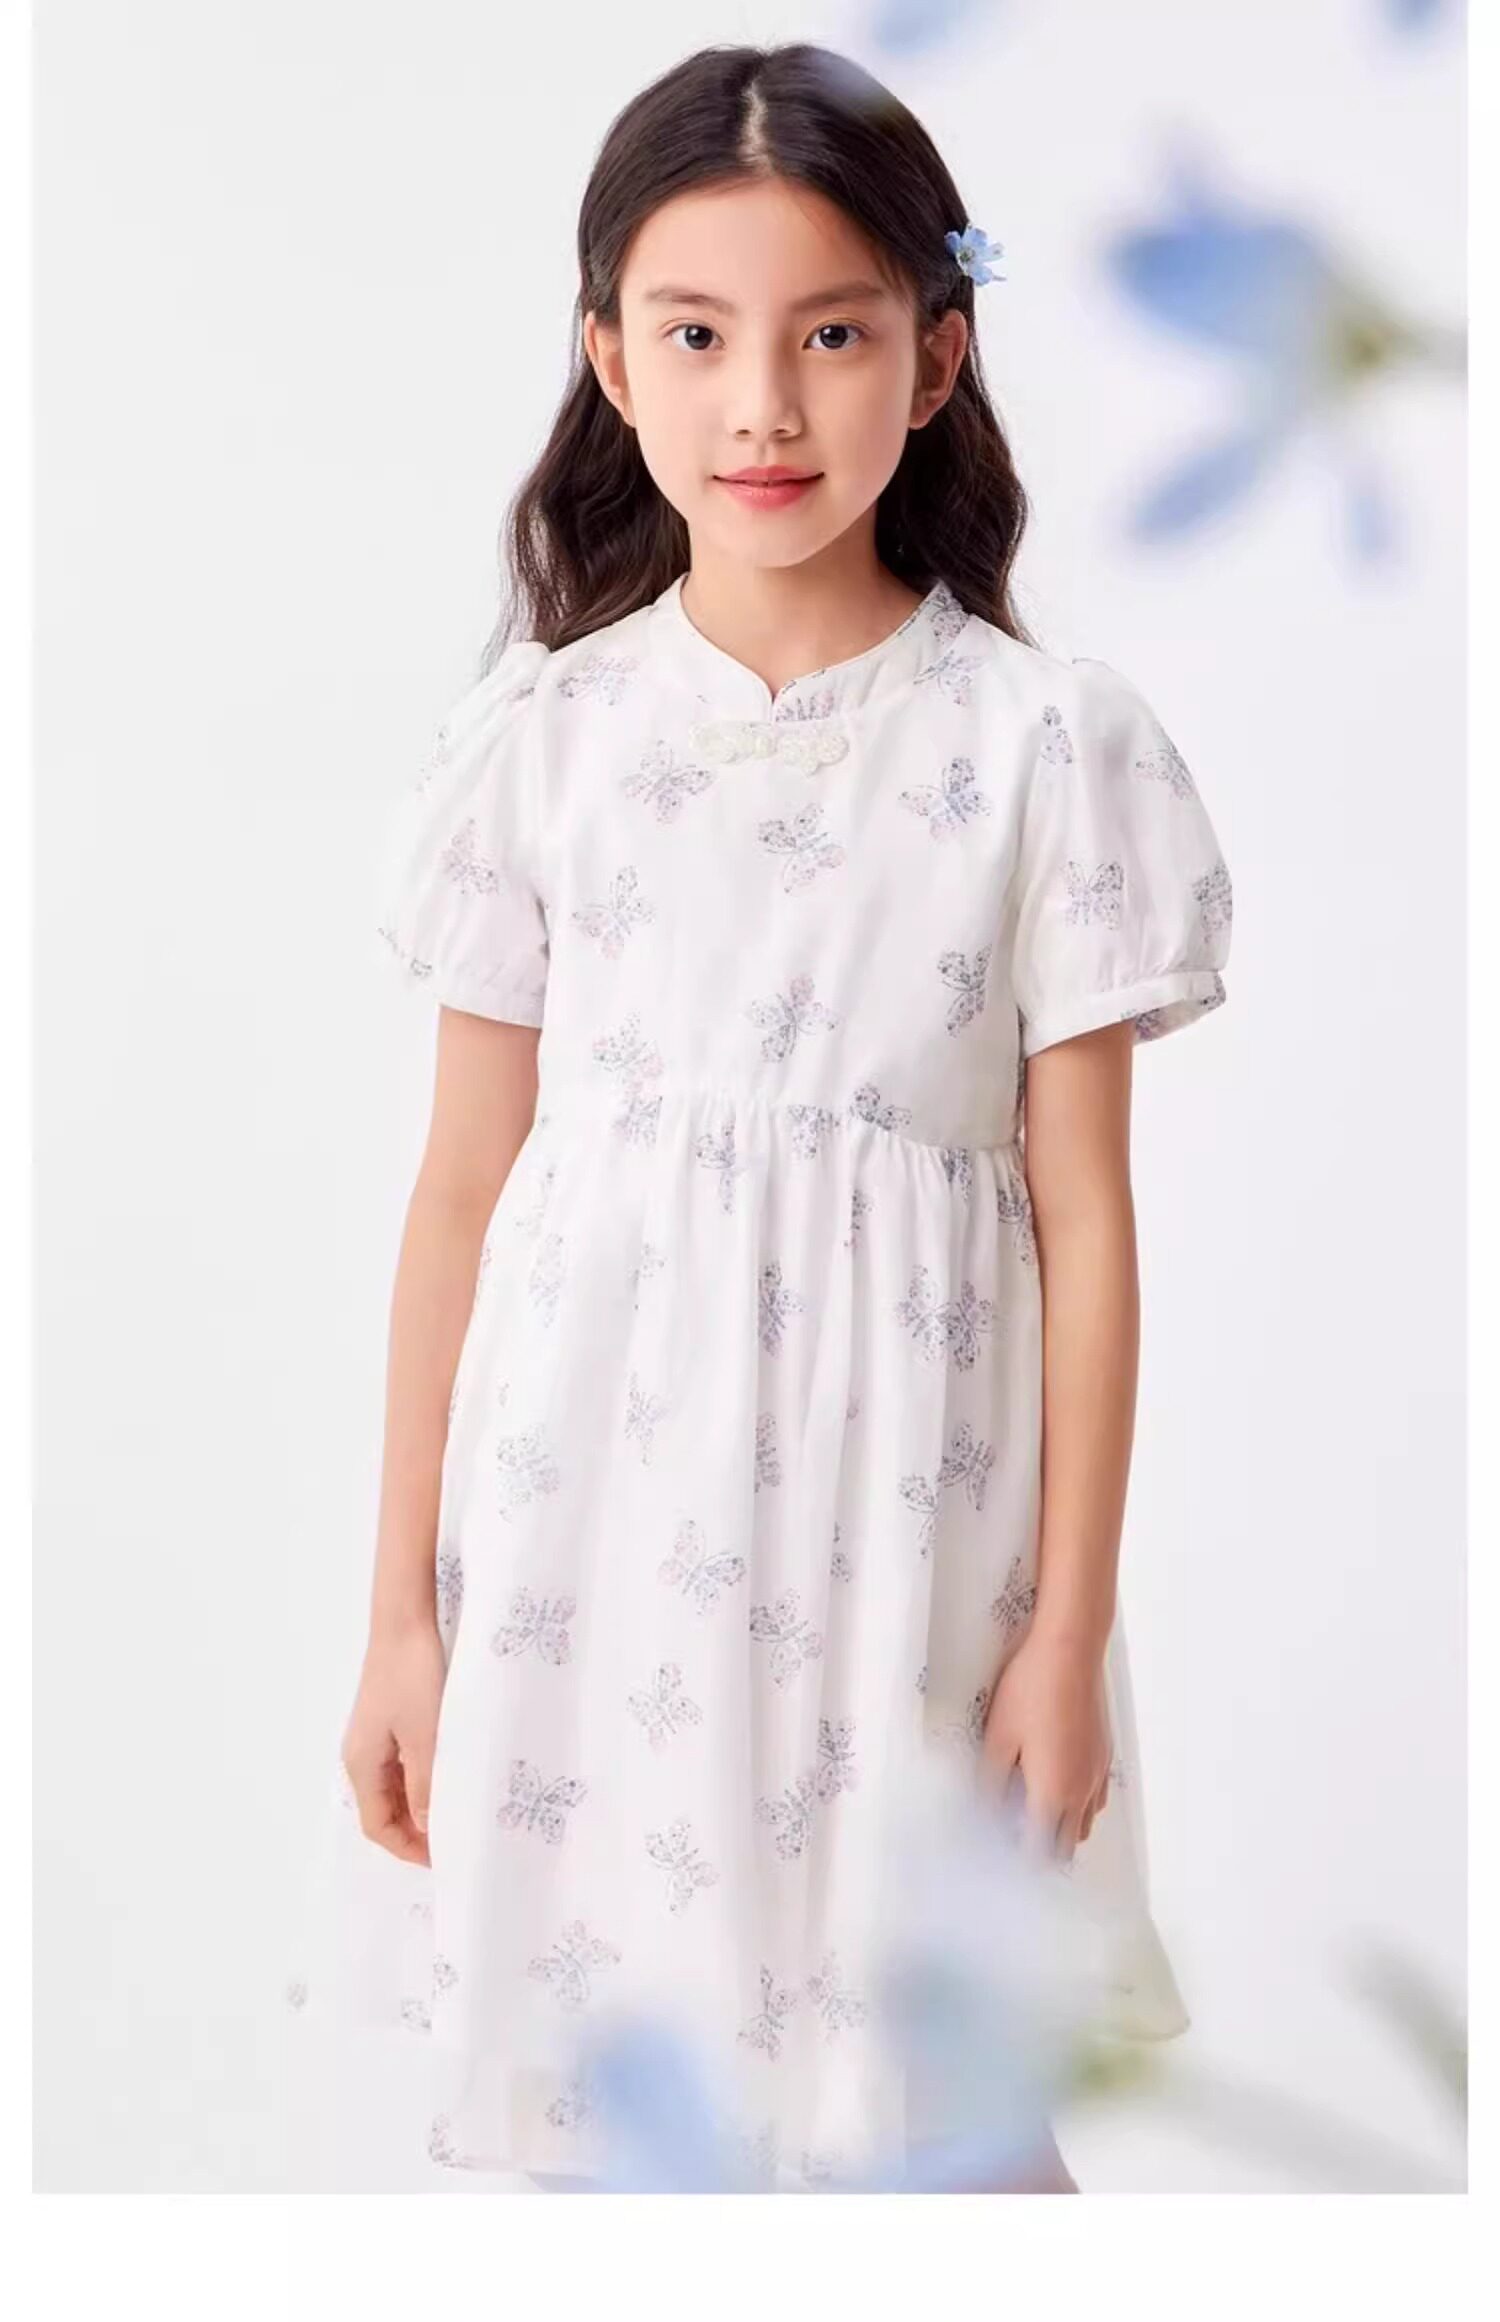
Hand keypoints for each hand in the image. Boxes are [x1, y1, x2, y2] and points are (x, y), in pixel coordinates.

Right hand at [340, 1614, 446, 1866]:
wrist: (404, 1622)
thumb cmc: (412, 1677)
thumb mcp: (425, 1737)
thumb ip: (424, 1786)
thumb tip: (424, 1828)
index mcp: (361, 1764)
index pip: (378, 1826)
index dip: (407, 1848)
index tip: (442, 1857)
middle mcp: (361, 1755)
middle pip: (383, 1810)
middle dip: (414, 1832)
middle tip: (453, 1840)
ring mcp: (373, 1738)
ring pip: (394, 1789)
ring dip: (419, 1807)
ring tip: (454, 1813)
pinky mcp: (388, 1721)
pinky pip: (401, 1766)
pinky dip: (420, 1782)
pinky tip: (446, 1779)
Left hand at [980, 1626, 1112, 1863]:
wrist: (1070, 1649)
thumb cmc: (1032, 1688)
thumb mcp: (997, 1736)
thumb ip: (989, 1782)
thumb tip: (982, 1811)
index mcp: (1053, 1793)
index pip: (1039, 1853)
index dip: (1017, 1861)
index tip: (998, 1856)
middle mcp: (1081, 1791)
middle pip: (1065, 1848)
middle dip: (1039, 1852)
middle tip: (1009, 1838)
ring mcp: (1098, 1774)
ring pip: (1084, 1826)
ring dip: (1060, 1830)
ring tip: (1029, 1812)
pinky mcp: (1105, 1755)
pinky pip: (1094, 1799)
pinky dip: (1076, 1806)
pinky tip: (1054, 1783)